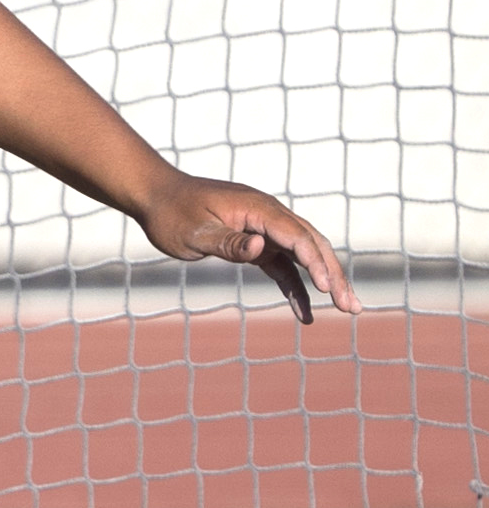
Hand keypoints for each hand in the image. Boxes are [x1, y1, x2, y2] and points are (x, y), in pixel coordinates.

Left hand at [137, 175, 357, 322]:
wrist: (156, 196)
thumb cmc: (172, 214)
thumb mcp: (195, 232)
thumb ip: (228, 242)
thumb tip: (262, 248)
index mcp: (258, 209)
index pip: (297, 237)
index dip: (315, 263)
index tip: (326, 288)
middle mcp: (268, 215)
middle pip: (311, 245)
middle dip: (333, 275)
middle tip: (351, 306)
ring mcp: (265, 228)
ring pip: (304, 255)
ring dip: (324, 280)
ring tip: (346, 308)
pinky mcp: (256, 241)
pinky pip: (283, 265)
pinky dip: (295, 285)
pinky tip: (304, 311)